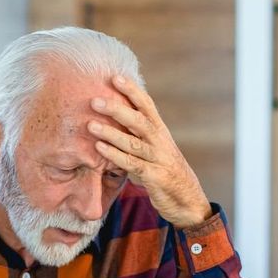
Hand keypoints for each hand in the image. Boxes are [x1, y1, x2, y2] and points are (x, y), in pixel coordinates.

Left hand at [87, 75, 211, 228]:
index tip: (115, 77)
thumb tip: (114, 117)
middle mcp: (161, 142)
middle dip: (117, 109)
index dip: (132, 91)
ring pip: (133, 142)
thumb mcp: (155, 149)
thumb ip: (138, 135)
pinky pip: (132, 165)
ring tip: (90, 125)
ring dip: (111, 133)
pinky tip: (100, 148)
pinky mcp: (155, 177)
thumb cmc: (165, 171)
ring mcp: (159, 159)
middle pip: (139, 121)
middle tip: (95, 100)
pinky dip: (115, 156)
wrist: (187, 200)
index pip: (147, 106)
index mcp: (161, 131)